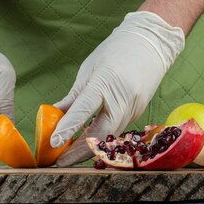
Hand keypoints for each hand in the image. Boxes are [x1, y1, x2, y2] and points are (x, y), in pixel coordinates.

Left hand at [51, 11, 184, 165]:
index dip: (67, 129)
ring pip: (109, 135)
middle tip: (60, 160)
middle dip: (79, 151)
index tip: (53, 143)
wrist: (151, 42)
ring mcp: (134, 107)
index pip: (83, 110)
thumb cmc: (116, 51)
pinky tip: (88, 140)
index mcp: (106, 82)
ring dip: (90, 147)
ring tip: (69, 154)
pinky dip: (102, 137)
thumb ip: (74, 96)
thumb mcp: (89, 69)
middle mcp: (122, 98)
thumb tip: (54, 114)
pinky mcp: (139, 112)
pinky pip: (117, 129)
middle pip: (100, 133)